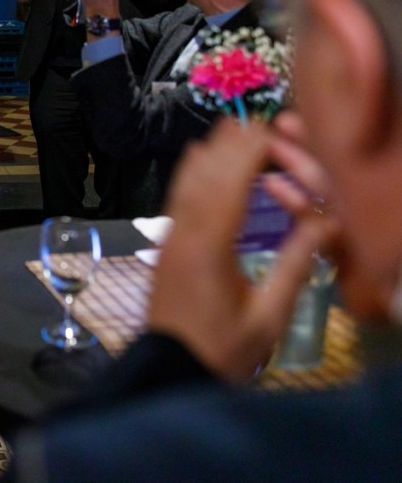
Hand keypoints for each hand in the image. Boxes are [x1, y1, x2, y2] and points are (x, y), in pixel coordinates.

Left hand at [147, 119, 333, 380]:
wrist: (168, 370)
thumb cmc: (222, 349)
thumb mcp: (268, 315)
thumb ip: (296, 265)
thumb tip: (327, 222)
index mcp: (210, 245)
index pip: (230, 183)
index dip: (250, 151)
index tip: (272, 129)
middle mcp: (183, 232)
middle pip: (205, 174)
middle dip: (231, 144)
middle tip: (257, 121)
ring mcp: (168, 238)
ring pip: (185, 182)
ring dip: (210, 153)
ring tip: (231, 130)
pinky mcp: (164, 247)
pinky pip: (176, 198)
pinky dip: (189, 173)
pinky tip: (197, 162)